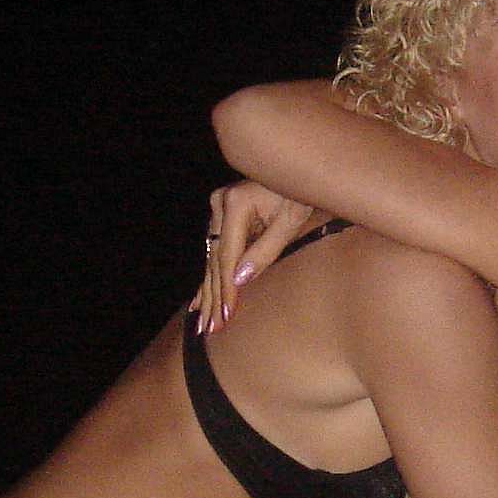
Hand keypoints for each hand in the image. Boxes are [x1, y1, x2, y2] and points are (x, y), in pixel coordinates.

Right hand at [193, 181, 318, 330]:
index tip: (226, 314)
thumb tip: (239, 280)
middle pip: (215, 260)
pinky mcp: (220, 216)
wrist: (300, 168)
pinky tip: (197, 303)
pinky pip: (214, 253)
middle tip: (210, 329)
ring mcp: (217, 210)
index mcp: (235, 203)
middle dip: (214, 297)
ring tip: (202, 324)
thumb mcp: (290, 222)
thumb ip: (265, 251)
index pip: (228, 256)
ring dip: (209, 293)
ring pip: (212, 260)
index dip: (227, 288)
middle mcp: (219, 204)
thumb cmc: (300, 193)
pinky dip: (210, 280)